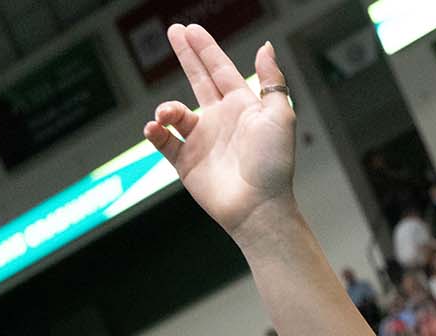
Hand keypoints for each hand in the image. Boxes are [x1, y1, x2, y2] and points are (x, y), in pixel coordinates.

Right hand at [145, 25, 297, 243]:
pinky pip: (163, 141)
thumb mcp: (281, 116)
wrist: (259, 206)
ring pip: (175, 113)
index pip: (221, 71)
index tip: (191, 29)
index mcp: (243, 108)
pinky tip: (156, 128)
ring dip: (167, 108)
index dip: (206, 49)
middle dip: (186, 56)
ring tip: (168, 114)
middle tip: (173, 31)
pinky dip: (155, 132)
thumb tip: (266, 47)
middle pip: (198, 80)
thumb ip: (272, 80)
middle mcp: (221, 121)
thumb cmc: (274, 164)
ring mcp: (202, 141)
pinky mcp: (186, 163)